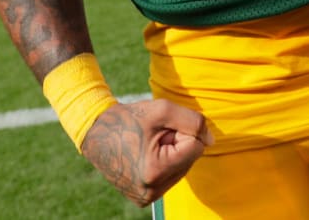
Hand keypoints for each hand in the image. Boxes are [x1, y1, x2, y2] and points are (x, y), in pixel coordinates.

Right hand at [80, 99, 212, 206]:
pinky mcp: (144, 199)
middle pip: (190, 159)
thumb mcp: (163, 110)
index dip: (181, 131)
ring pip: (182, 168)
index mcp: (155, 170)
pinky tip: (145, 156)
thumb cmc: (130, 118)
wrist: (96, 133)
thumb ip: (193, 122)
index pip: (195, 147)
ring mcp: (147, 197)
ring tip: (148, 145)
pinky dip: (164, 163)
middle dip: (177, 143)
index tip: (161, 128)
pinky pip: (170, 177)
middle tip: (152, 136)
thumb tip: (212, 140)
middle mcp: (152, 190)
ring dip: (172, 153)